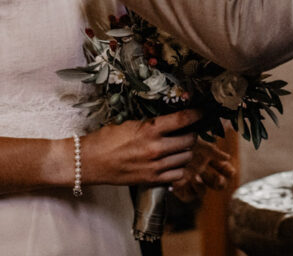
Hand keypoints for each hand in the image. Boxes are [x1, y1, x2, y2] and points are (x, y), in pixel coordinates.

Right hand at [82, 109, 199, 185]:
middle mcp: (156, 148)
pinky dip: (179, 167)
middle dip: (192, 133)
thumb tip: (172, 118)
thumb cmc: (106, 139)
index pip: (183, 119)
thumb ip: (152, 122)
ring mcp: (155, 166)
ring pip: (186, 157)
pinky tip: (173, 161)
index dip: (197, 114)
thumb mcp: (130, 122)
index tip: (203, 111)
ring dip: (186, 150)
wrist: (90, 162)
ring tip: (180, 145)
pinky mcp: (152, 180)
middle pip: (189, 139)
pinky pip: (178, 174)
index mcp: (150, 129)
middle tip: (189, 129)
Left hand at [170, 137, 236, 201]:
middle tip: (218, 180)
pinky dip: (187, 191)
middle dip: (219, 183)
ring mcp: (190, 179)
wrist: (164, 142)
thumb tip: (227, 157)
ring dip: (201, 187)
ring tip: (196, 179)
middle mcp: (200, 170)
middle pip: (215, 183)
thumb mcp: (199, 143)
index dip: (227, 171)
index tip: (230, 171)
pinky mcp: (178, 188)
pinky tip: (182, 182)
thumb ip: (215, 152)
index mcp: (207, 158)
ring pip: (202, 191)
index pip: (223, 168)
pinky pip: (188, 196)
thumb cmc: (181, 140)